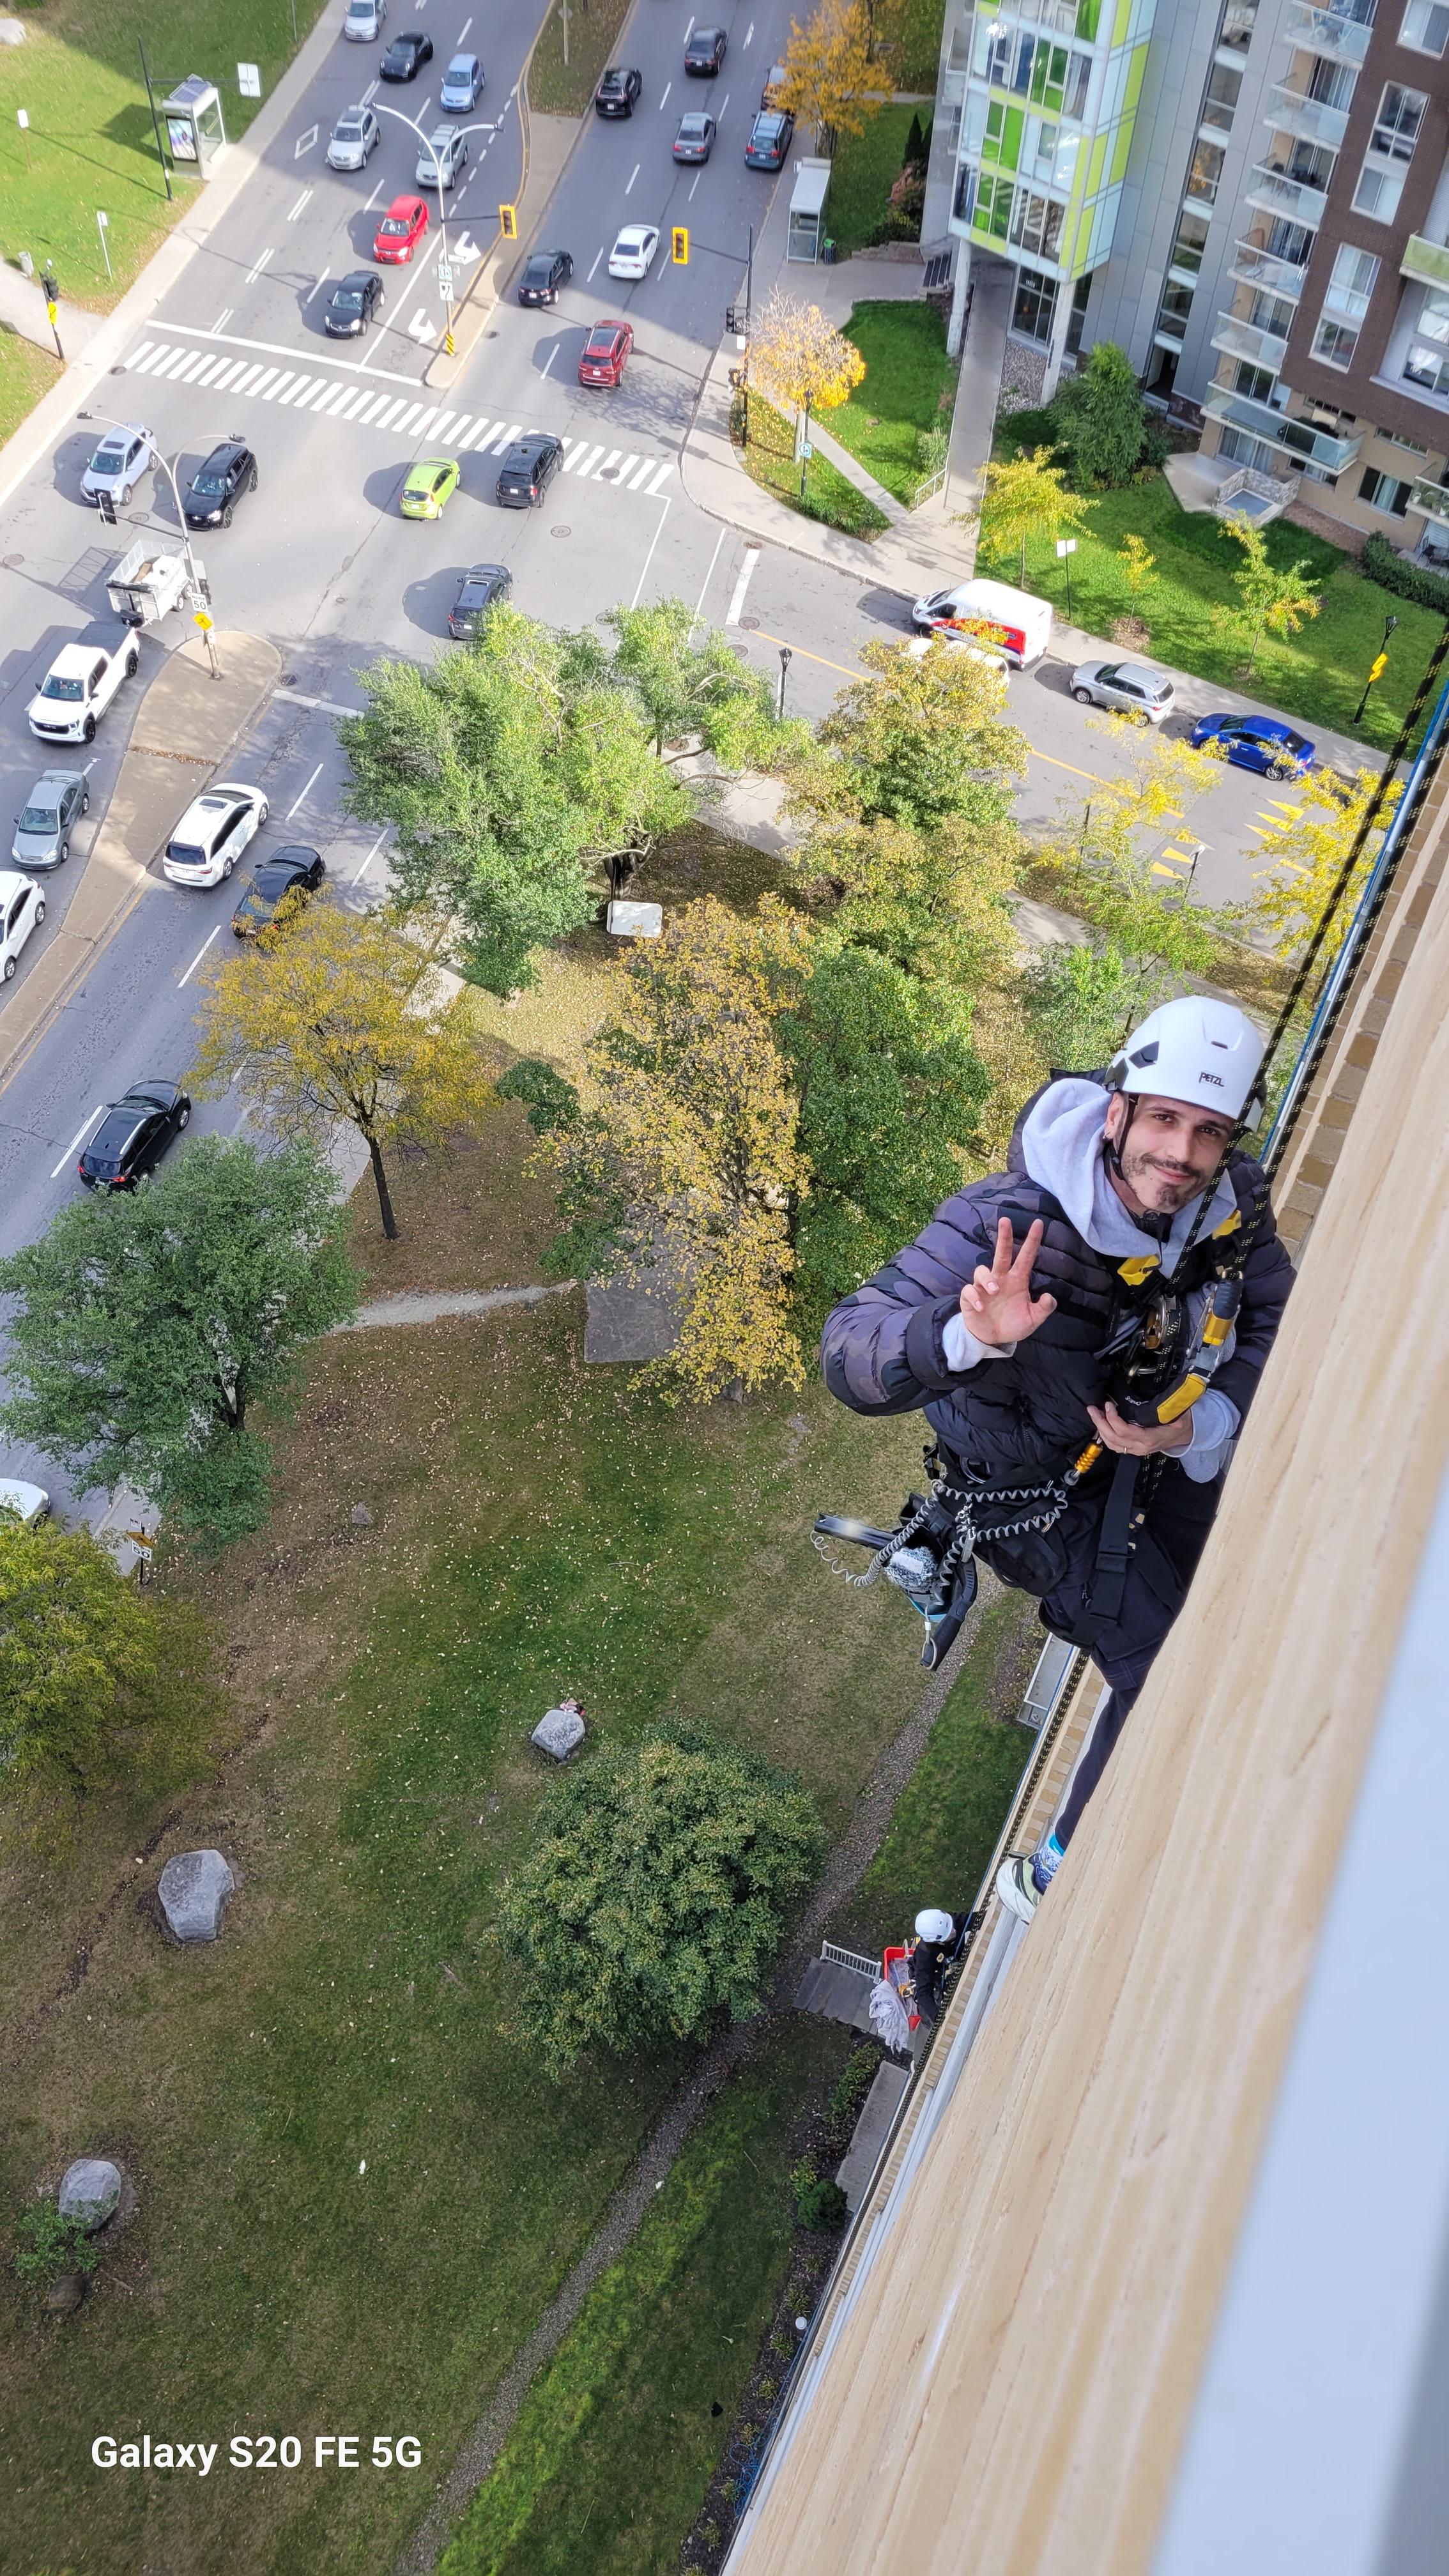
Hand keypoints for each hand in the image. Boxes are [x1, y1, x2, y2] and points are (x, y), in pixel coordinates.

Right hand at [960, 1218, 1056, 1347]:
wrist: (992, 1339)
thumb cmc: (1013, 1325)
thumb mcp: (1032, 1320)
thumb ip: (1043, 1309)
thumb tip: (1049, 1296)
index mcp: (1017, 1280)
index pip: (1026, 1257)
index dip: (1032, 1241)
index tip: (1039, 1223)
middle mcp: (1001, 1279)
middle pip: (1002, 1253)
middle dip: (1004, 1237)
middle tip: (1006, 1220)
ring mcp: (984, 1287)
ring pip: (982, 1271)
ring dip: (988, 1279)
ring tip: (995, 1291)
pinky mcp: (970, 1297)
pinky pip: (970, 1290)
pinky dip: (975, 1296)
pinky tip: (981, 1307)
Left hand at [1086, 1400, 1192, 1457]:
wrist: (1186, 1435)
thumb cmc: (1181, 1424)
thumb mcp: (1178, 1414)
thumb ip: (1167, 1408)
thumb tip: (1159, 1399)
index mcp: (1150, 1438)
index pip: (1126, 1432)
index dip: (1114, 1420)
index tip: (1109, 1406)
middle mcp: (1141, 1447)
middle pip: (1114, 1438)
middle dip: (1100, 1423)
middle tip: (1093, 1409)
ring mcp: (1136, 1450)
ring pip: (1111, 1444)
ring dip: (1100, 1428)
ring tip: (1094, 1414)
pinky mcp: (1133, 1449)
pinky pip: (1114, 1445)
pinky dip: (1105, 1435)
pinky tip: (1101, 1424)